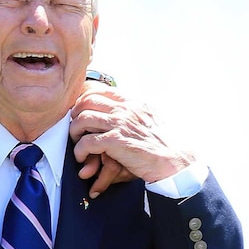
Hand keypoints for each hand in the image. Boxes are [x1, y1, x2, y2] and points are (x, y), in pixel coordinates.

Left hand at [70, 87, 194, 195]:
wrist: (174, 160)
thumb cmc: (161, 142)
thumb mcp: (148, 117)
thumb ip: (131, 110)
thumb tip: (113, 106)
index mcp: (132, 101)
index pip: (98, 89)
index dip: (82, 100)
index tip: (78, 113)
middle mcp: (125, 108)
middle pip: (86, 101)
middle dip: (75, 116)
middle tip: (76, 130)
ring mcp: (120, 123)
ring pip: (82, 120)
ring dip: (74, 134)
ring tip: (78, 144)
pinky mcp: (116, 141)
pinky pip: (86, 142)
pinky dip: (80, 151)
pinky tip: (83, 158)